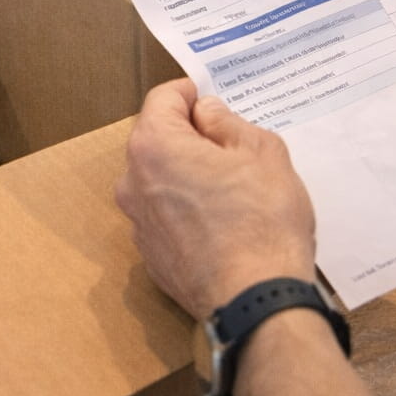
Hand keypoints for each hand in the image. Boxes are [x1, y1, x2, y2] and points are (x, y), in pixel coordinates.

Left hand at [116, 80, 315, 319]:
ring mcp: (138, 223)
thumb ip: (228, 123)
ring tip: (233, 186)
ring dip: (188, 175)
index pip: (163, 99)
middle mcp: (133, 183)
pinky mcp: (150, 256)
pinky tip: (222, 222)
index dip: (190, 94)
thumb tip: (207, 114)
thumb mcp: (262, 153)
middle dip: (190, 135)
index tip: (211, 98)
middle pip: (157, 140)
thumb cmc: (262, 223)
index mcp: (154, 147)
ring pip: (160, 180)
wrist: (256, 300)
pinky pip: (166, 217)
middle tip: (232, 144)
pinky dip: (186, 211)